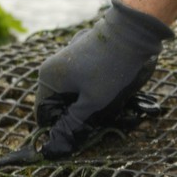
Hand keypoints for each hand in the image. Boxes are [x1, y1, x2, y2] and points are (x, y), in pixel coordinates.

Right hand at [35, 0, 172, 157]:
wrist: (133, 31)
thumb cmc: (110, 67)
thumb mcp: (93, 101)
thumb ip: (74, 123)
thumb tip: (56, 145)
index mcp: (48, 76)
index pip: (43, 113)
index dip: (59, 126)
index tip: (79, 131)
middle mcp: (54, 66)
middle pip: (58, 102)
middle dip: (75, 114)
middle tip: (96, 119)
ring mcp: (69, 58)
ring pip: (72, 91)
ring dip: (86, 102)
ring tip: (105, 103)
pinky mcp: (84, 55)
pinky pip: (82, 80)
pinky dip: (92, 88)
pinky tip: (109, 89)